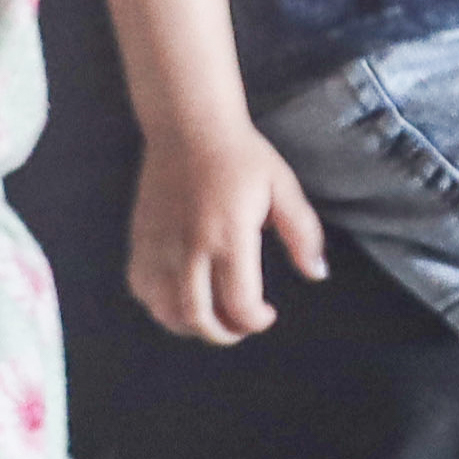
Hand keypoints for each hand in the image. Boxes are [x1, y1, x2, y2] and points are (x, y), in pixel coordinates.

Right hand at [128, 128, 325, 343]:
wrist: (188, 125)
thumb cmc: (241, 156)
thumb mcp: (282, 188)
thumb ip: (303, 233)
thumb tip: (317, 274)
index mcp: (229, 235)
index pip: (238, 304)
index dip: (255, 321)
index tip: (267, 314)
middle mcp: (190, 246)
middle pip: (199, 317)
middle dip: (224, 333)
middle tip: (240, 325)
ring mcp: (160, 245)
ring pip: (166, 309)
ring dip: (192, 324)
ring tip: (212, 315)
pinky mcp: (140, 238)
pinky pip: (142, 289)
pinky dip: (160, 304)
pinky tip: (180, 296)